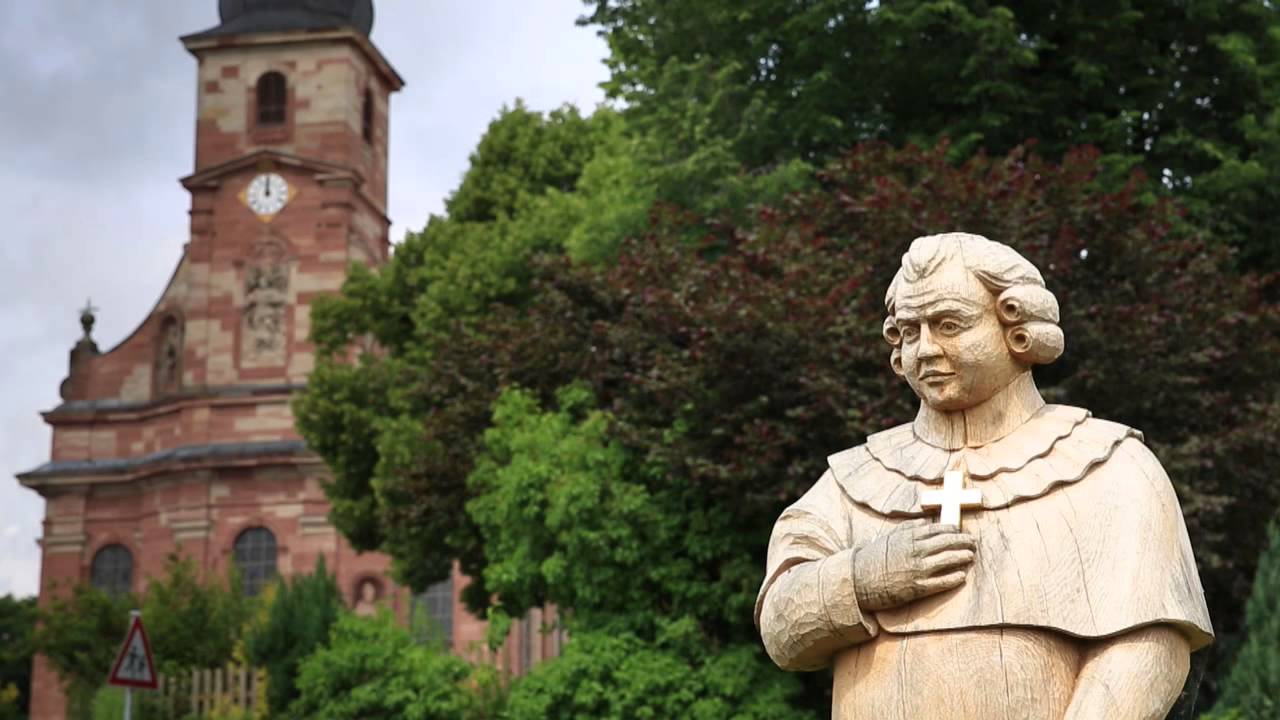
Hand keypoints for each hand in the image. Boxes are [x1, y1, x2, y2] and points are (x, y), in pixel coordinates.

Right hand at [851, 519, 975, 611]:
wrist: (859, 580)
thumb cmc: (873, 557)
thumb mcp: (889, 537)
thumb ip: (908, 529)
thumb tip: (925, 523)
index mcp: (909, 537)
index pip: (938, 529)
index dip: (953, 530)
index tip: (960, 532)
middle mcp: (916, 551)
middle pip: (948, 543)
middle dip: (963, 542)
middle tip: (973, 543)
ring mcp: (917, 570)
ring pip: (948, 560)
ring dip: (962, 557)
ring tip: (970, 556)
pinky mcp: (917, 588)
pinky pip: (941, 582)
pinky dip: (954, 578)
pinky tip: (962, 576)